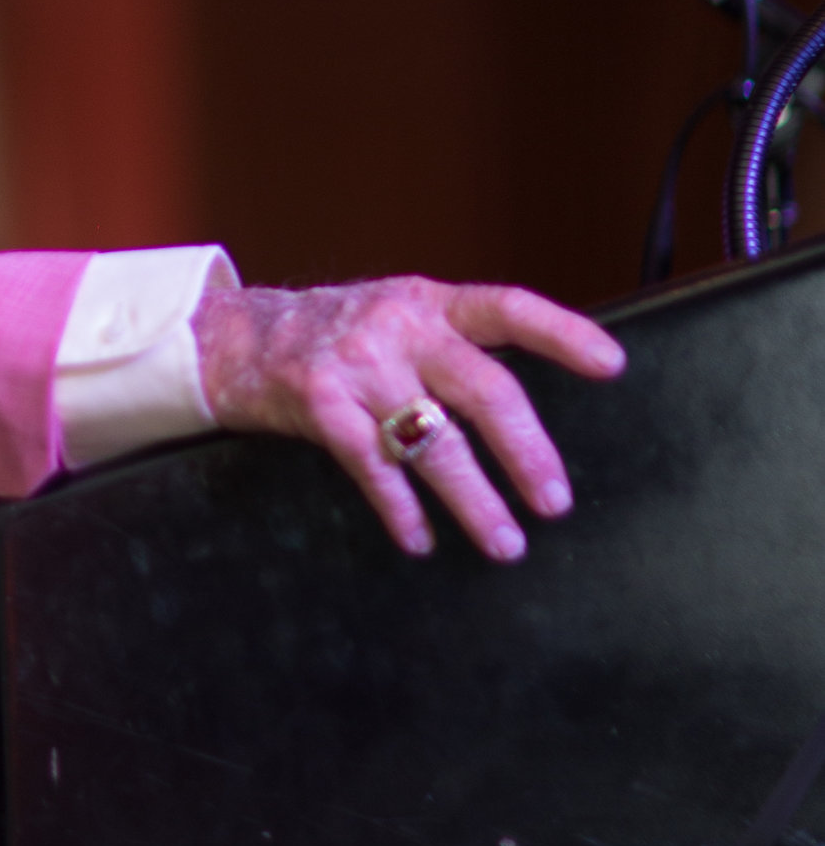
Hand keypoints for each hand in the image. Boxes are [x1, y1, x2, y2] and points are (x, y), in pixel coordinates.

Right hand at [193, 274, 625, 563]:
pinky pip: (372, 465)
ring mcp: (357, 364)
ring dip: (473, 500)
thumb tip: (526, 414)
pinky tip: (420, 538)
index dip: (561, 333)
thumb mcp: (399, 316)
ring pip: (432, 440)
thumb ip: (453, 347)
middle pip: (482, 388)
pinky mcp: (318, 402)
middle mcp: (398, 327)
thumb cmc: (334, 334)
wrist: (234, 336)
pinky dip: (401, 508)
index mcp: (430, 303)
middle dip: (526, 451)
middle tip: (555, 503)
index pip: (507, 308)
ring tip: (504, 542)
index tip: (611, 365)